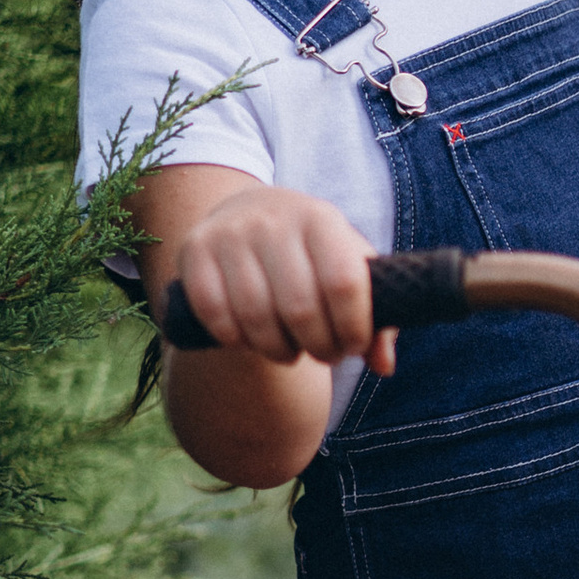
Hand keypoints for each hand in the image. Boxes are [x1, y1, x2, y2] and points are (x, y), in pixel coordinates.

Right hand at [168, 186, 397, 374]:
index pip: (344, 282)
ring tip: (290, 351)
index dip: (353, 328)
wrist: (250, 213)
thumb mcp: (350, 267)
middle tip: (324, 354)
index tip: (353, 347)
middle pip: (299, 307)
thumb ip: (377, 315)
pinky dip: (234, 340)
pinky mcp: (194, 249)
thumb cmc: (313, 254)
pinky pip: (213, 313)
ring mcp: (229, 233)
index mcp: (321, 219)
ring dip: (277, 350)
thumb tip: (383, 365)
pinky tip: (250, 340)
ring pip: (254, 315)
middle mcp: (273, 219)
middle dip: (318, 347)